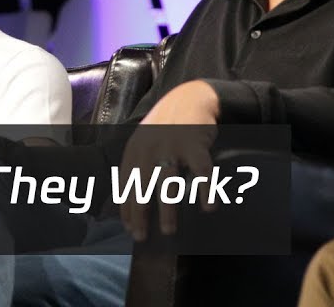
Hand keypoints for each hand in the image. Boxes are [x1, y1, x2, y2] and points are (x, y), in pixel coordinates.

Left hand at [119, 81, 218, 240]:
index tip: (129, 228)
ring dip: (167, 209)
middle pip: (142, 186)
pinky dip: (205, 190)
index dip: (126, 208)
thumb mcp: (144, 140)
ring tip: (168, 229)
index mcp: (134, 149)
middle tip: (142, 237)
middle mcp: (149, 148)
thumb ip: (137, 164)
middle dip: (140, 214)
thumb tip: (127, 197)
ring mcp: (172, 145)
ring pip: (167, 183)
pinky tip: (208, 207)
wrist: (190, 96)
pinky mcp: (194, 143)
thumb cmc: (166, 125)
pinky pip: (201, 170)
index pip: (125, 183)